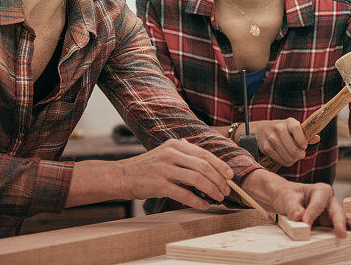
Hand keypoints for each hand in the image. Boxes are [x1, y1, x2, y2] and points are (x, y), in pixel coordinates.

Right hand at [116, 138, 233, 209]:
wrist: (121, 176)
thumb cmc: (146, 167)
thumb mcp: (164, 153)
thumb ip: (183, 153)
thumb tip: (206, 160)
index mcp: (175, 145)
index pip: (204, 154)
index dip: (220, 165)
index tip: (229, 175)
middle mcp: (171, 154)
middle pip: (203, 166)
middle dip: (218, 179)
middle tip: (226, 189)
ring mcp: (165, 169)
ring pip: (197, 179)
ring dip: (211, 190)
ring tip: (218, 197)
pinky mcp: (159, 185)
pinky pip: (184, 194)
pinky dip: (197, 200)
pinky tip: (204, 205)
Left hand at [242, 170, 350, 240]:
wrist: (285, 199)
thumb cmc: (288, 196)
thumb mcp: (287, 199)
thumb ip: (293, 208)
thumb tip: (299, 218)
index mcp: (320, 190)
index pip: (318, 204)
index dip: (312, 214)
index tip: (305, 223)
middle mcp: (330, 201)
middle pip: (338, 211)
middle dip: (341, 223)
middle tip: (342, 234)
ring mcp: (332, 213)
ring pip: (347, 220)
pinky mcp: (332, 223)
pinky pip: (344, 227)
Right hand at [249, 118, 319, 166]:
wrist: (262, 130)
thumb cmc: (284, 130)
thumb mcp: (294, 128)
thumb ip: (306, 134)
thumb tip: (317, 138)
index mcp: (289, 122)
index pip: (296, 129)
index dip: (302, 140)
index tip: (304, 146)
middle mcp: (278, 128)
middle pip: (293, 149)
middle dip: (300, 155)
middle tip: (300, 154)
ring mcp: (271, 138)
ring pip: (288, 156)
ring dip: (293, 159)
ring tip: (293, 156)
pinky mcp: (266, 147)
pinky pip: (280, 160)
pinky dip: (286, 161)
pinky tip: (286, 157)